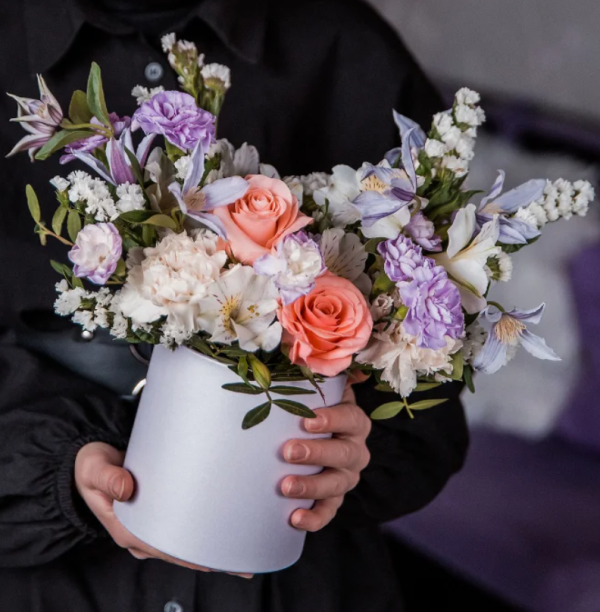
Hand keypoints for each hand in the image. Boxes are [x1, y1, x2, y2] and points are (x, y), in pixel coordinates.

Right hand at [74, 442, 251, 577]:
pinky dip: (201, 531)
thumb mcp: (94, 470)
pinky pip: (181, 528)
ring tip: (240, 552)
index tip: (214, 561)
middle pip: (179, 552)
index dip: (189, 556)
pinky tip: (222, 533)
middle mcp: (141, 534)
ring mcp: (150, 526)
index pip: (163, 549)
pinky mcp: (158, 514)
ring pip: (183, 543)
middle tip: (239, 562)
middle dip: (208, 559)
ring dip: (208, 547)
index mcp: (126, 530)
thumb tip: (126, 488)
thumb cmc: (93, 468)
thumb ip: (108, 477)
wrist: (92, 463)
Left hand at [281, 385, 370, 531]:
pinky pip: (330, 512)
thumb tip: (302, 342)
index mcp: (353, 421)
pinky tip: (294, 519)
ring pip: (337, 485)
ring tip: (285, 487)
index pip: (350, 419)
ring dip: (312, 487)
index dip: (331, 419)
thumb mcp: (314, 390)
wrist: (309, 440)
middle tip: (288, 451)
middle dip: (317, 453)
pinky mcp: (334, 499)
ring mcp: (346, 477)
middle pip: (344, 454)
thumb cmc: (308, 409)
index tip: (306, 419)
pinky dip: (315, 518)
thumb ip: (316, 371)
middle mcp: (355, 450)